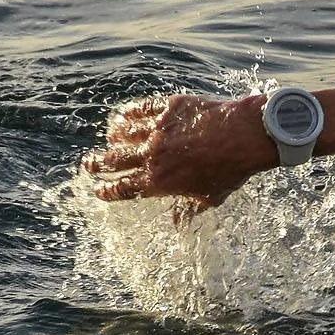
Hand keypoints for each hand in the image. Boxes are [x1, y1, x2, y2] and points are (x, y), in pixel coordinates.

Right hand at [82, 93, 276, 210]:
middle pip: (114, 161)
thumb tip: (179, 226)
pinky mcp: (167, 108)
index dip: (107, 191)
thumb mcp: (211, 197)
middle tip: (88, 165)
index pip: (124, 188)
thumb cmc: (232, 171)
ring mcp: (158, 130)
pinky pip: (139, 110)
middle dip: (98, 165)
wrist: (246, 136)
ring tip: (108, 140)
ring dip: (112, 139)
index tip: (98, 190)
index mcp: (160, 181)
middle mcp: (153, 156)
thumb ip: (189, 210)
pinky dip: (127, 114)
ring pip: (122, 134)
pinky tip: (122, 116)